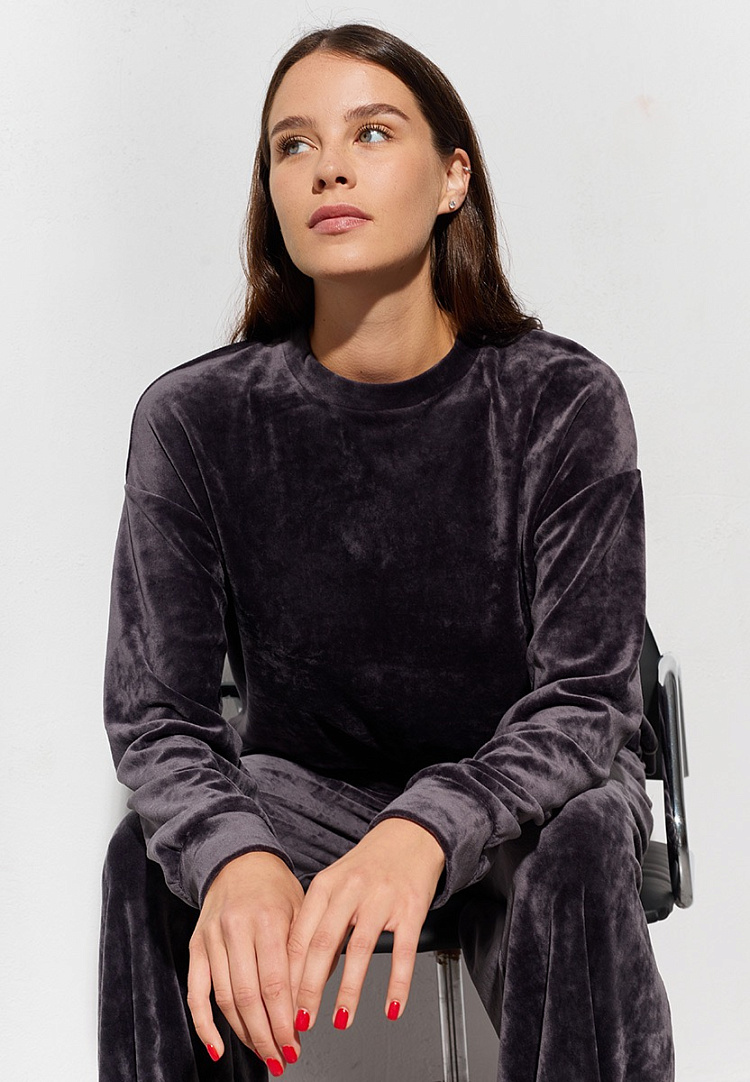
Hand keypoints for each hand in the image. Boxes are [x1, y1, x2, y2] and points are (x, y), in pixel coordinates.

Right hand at [187, 851, 304, 1071]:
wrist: (239, 860)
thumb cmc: (275, 888)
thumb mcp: (302, 909)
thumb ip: (307, 952)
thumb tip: (309, 1003)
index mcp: (267, 918)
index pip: (276, 982)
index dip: (285, 1019)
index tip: (296, 1044)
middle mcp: (236, 928)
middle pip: (250, 996)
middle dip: (267, 1034)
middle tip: (282, 1057)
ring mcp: (212, 938)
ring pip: (226, 999)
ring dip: (245, 1034)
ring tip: (264, 1054)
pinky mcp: (196, 946)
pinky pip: (196, 992)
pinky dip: (205, 1025)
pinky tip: (218, 1047)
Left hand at [286, 818, 445, 1032]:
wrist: (411, 835)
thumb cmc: (369, 864)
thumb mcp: (335, 883)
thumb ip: (319, 921)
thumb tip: (303, 972)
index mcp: (325, 885)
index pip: (299, 937)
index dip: (287, 976)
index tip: (280, 1007)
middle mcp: (350, 890)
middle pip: (323, 945)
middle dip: (309, 989)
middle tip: (301, 1022)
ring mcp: (381, 898)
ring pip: (360, 950)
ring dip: (348, 991)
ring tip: (341, 1020)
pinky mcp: (411, 908)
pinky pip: (402, 951)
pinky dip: (397, 983)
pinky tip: (392, 1007)